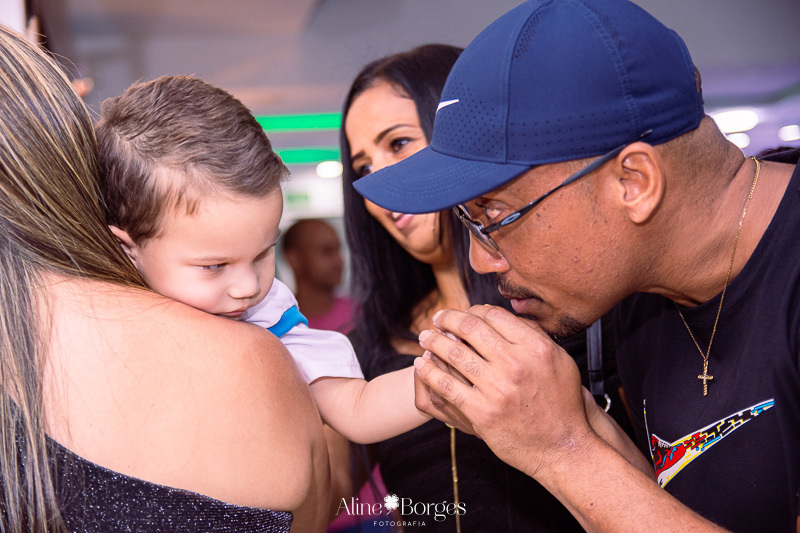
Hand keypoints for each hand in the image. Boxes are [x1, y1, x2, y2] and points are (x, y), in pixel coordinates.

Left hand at [414, 305, 591, 478]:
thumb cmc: (562, 403)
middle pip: (470, 329)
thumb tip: (503, 315)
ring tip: (424, 338)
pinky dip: (429, 372)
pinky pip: (447, 386)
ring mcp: (497, 389)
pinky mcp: (481, 412)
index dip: (472, 310)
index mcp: (535, 347)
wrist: (563, 446)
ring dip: (433, 342)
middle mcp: (516, 364)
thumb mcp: (559, 361)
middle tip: (436, 319)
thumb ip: (533, 336)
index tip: (462, 315)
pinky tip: (421, 365)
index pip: (493, 316)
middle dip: (448, 319)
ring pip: (454, 354)